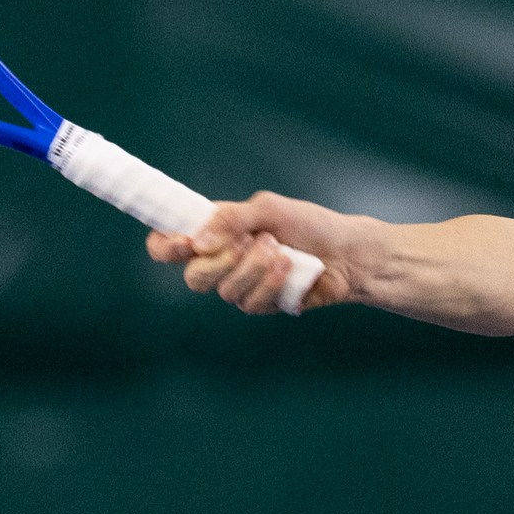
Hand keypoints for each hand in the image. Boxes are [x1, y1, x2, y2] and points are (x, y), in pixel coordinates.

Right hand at [146, 191, 355, 314]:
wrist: (347, 251)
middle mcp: (223, 262)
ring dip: (254, 268)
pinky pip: (251, 302)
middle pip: (193, 277)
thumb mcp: (269, 208)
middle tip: (246, 243)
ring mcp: (242, 286)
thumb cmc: (309, 224)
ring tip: (279, 249)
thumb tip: (198, 240)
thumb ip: (230, 218)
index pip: (170, 245)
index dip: (166, 246)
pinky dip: (271, 282)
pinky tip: (290, 266)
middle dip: (218, 263)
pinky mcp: (262, 305)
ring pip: (226, 291)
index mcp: (216, 232)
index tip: (185, 242)